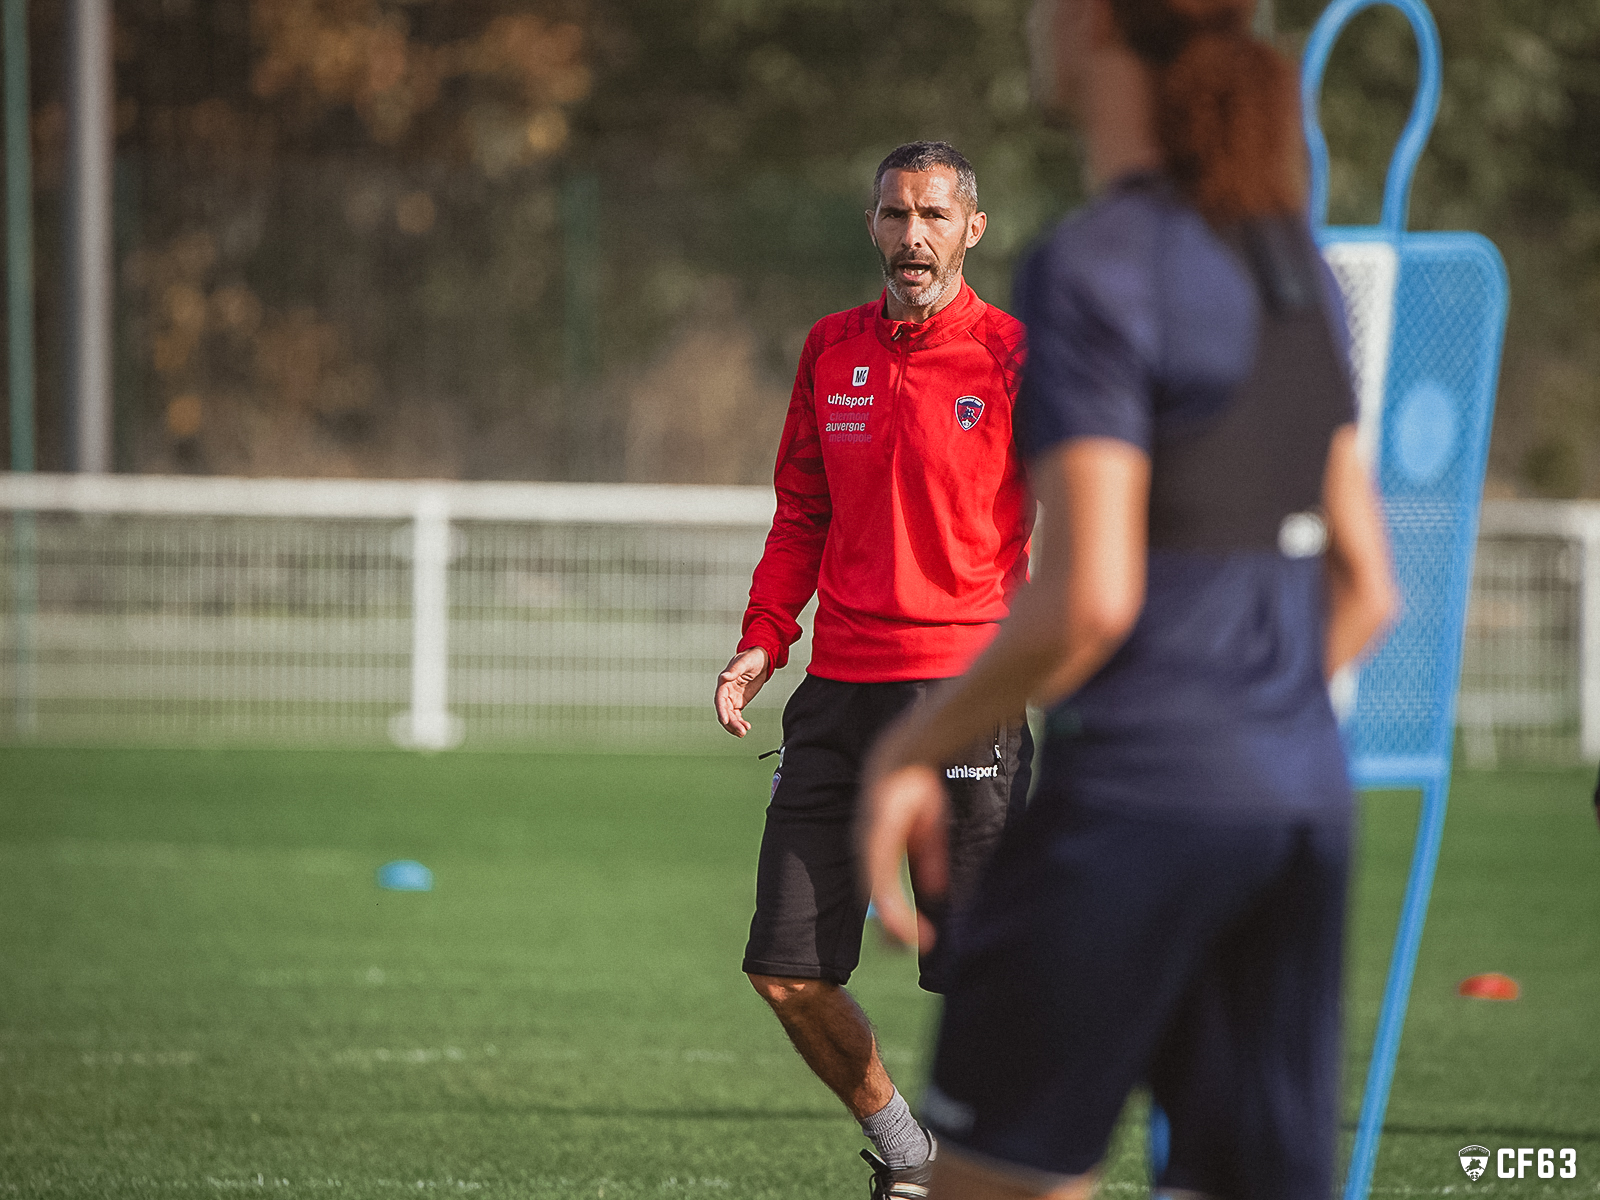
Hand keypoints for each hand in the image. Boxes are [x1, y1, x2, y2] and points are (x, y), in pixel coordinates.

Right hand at [714, 647, 769, 736]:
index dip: (721, 710)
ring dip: (735, 725)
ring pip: (730, 715)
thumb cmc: (751, 657)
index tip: (725, 720)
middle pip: (724, 710)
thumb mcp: (744, 662)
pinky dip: (740, 722)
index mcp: (724, 682)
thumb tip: (724, 677)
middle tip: (742, 732)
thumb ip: (734, 671)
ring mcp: (732, 698)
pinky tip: (746, 727)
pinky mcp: (739, 702)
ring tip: (744, 733)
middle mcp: (725, 691)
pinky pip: (736, 715)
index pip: (720, 699)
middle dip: (731, 722)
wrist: (761, 659)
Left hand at [859, 757, 948, 949]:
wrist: (909, 754)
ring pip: (876, 891)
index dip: (893, 915)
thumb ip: (930, 862)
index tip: (909, 938)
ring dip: (891, 920)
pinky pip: (880, 875)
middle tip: (900, 950)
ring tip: (904, 943)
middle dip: (888, 927)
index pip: (881, 890)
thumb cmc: (916, 788)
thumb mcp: (929, 831)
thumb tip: (936, 893)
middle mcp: (870, 849)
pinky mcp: (875, 837)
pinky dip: (890, 901)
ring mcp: (869, 843)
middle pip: (875, 896)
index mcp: (879, 848)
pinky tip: (898, 918)